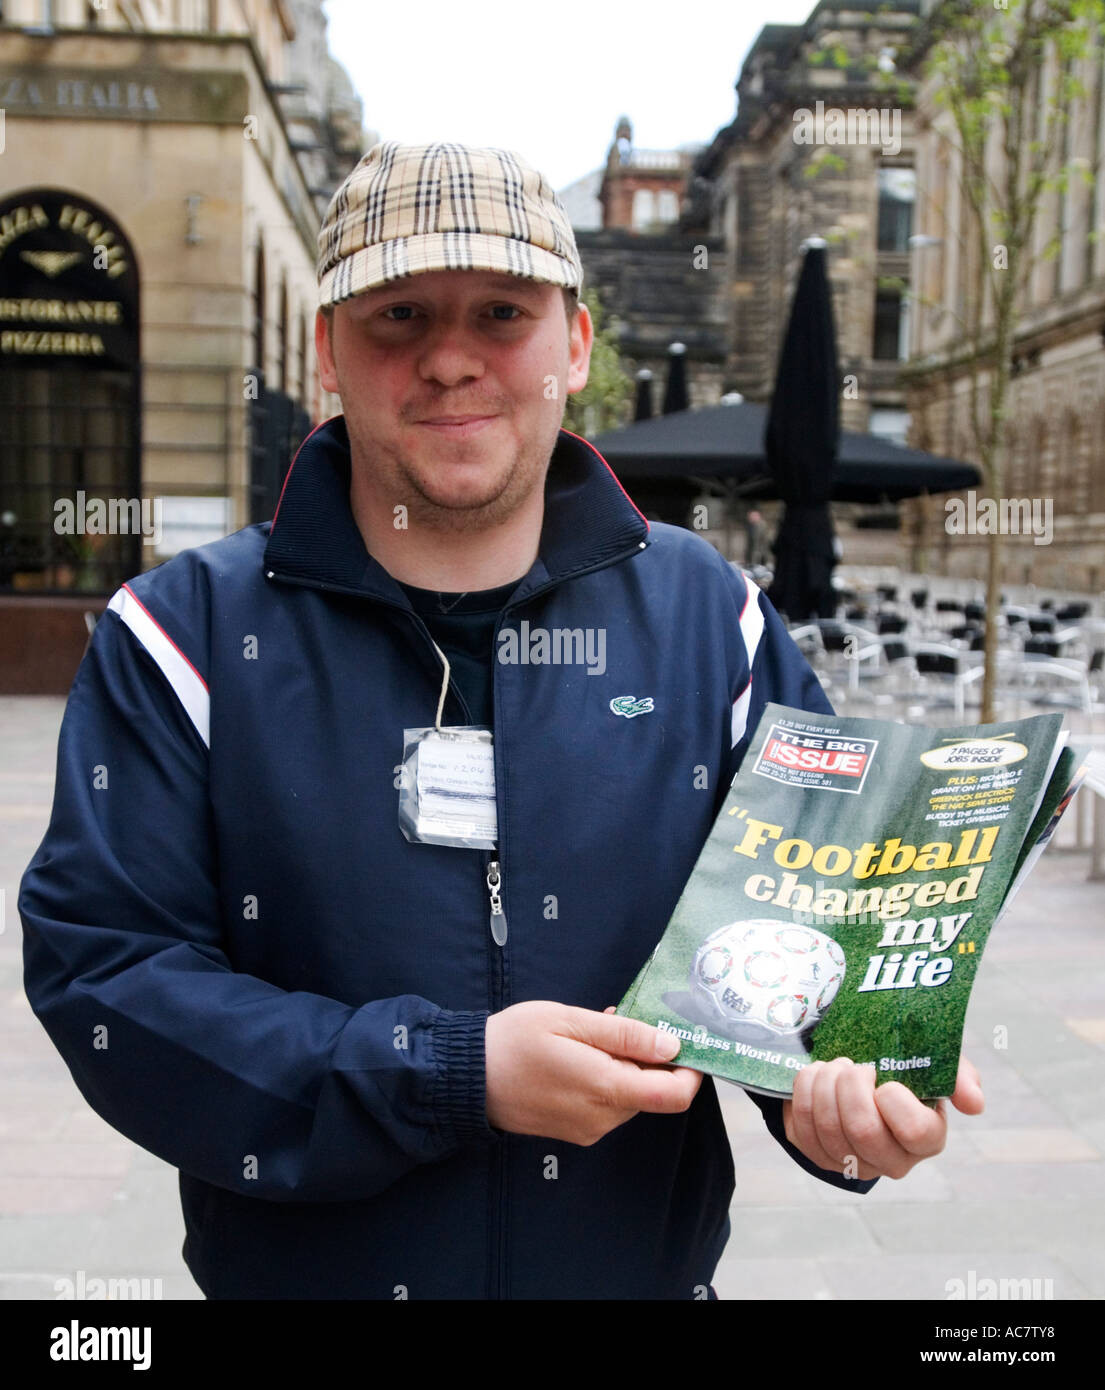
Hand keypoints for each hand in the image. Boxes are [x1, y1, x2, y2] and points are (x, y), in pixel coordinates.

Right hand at [485, 1001, 702, 1145]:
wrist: (464, 1078)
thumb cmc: (515, 1041)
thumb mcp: (570, 1021)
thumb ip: (624, 1035)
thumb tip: (672, 1045)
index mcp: (606, 1090)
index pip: (674, 1095)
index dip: (689, 1070)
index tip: (680, 1040)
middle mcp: (603, 1119)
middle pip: (652, 1092)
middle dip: (648, 1057)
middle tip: (617, 1022)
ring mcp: (588, 1130)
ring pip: (630, 1097)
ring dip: (624, 1066)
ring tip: (589, 1036)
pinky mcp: (575, 1132)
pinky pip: (607, 1105)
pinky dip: (605, 1079)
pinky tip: (578, 1056)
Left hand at [781, 1055, 983, 1179]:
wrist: (853, 1065)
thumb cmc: (899, 1066)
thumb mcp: (932, 1060)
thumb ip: (958, 1075)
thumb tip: (974, 1104)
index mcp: (926, 1138)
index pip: (917, 1133)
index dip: (895, 1102)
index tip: (885, 1079)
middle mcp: (891, 1159)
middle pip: (864, 1131)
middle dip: (851, 1087)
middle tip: (853, 1065)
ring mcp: (851, 1161)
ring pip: (828, 1127)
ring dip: (826, 1083)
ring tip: (834, 1066)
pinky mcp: (816, 1153)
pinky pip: (802, 1127)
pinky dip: (805, 1090)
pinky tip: (816, 1076)